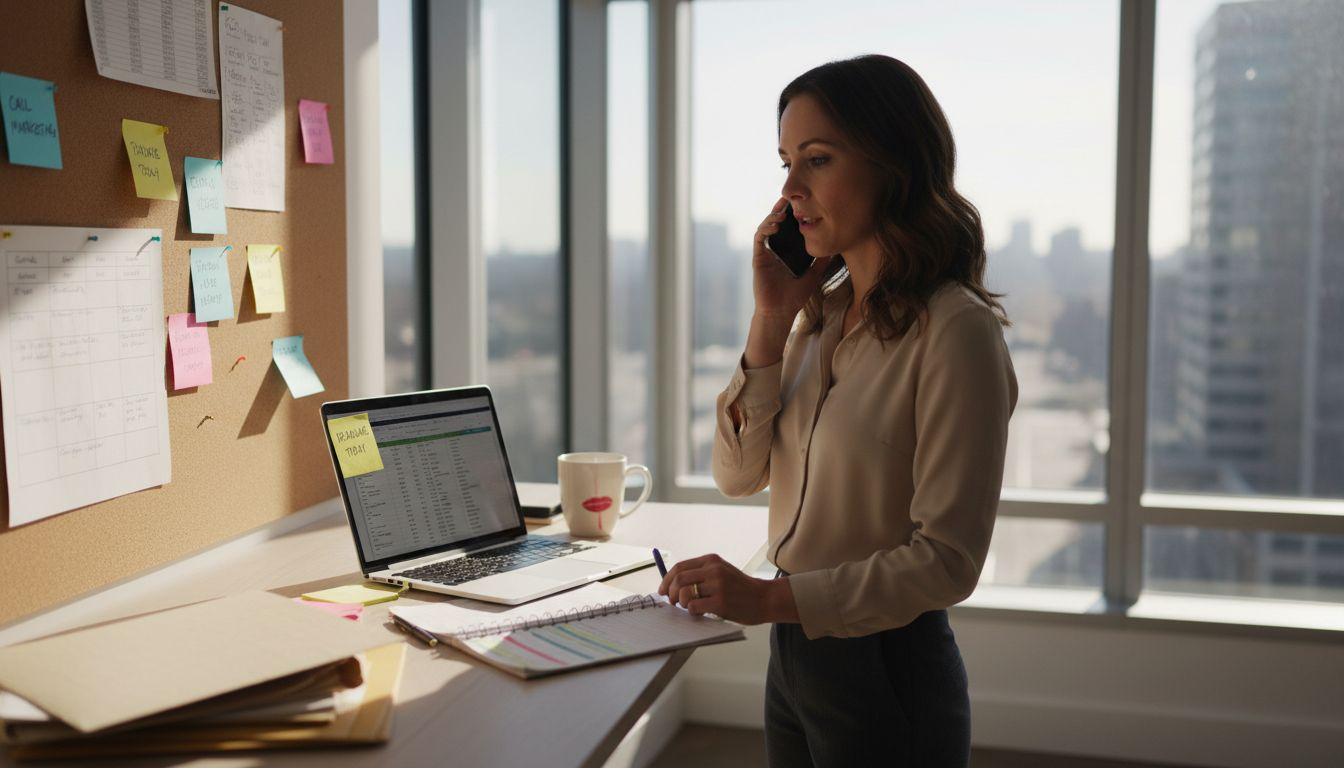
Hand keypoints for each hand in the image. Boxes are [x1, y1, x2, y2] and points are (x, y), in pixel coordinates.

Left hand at [657, 552, 798, 624]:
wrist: (765, 598)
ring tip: (687, 607)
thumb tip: (672, 584)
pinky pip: (694, 607)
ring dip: (680, 603)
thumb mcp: (722, 572)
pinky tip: (699, 612)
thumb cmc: (741, 589)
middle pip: (679, 579)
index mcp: (711, 561)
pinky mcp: (721, 602)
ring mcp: (718, 586)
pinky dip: (691, 611)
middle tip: (672, 602)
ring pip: (684, 593)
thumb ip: (701, 574)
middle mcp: (714, 570)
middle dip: (670, 593)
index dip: (667, 580)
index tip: (662, 590)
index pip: (680, 567)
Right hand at [752, 197, 834, 318]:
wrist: (780, 312)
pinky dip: (766, 228)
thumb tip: (835, 246)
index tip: (802, 204)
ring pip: (766, 227)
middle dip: (781, 209)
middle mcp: (774, 250)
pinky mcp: (758, 258)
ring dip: (773, 216)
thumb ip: (822, 261)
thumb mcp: (814, 274)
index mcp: (786, 252)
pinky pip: (759, 238)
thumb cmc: (795, 297)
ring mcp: (765, 253)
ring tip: (784, 212)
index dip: (792, 214)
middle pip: (776, 223)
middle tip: (790, 198)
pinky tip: (776, 224)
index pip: (788, 228)